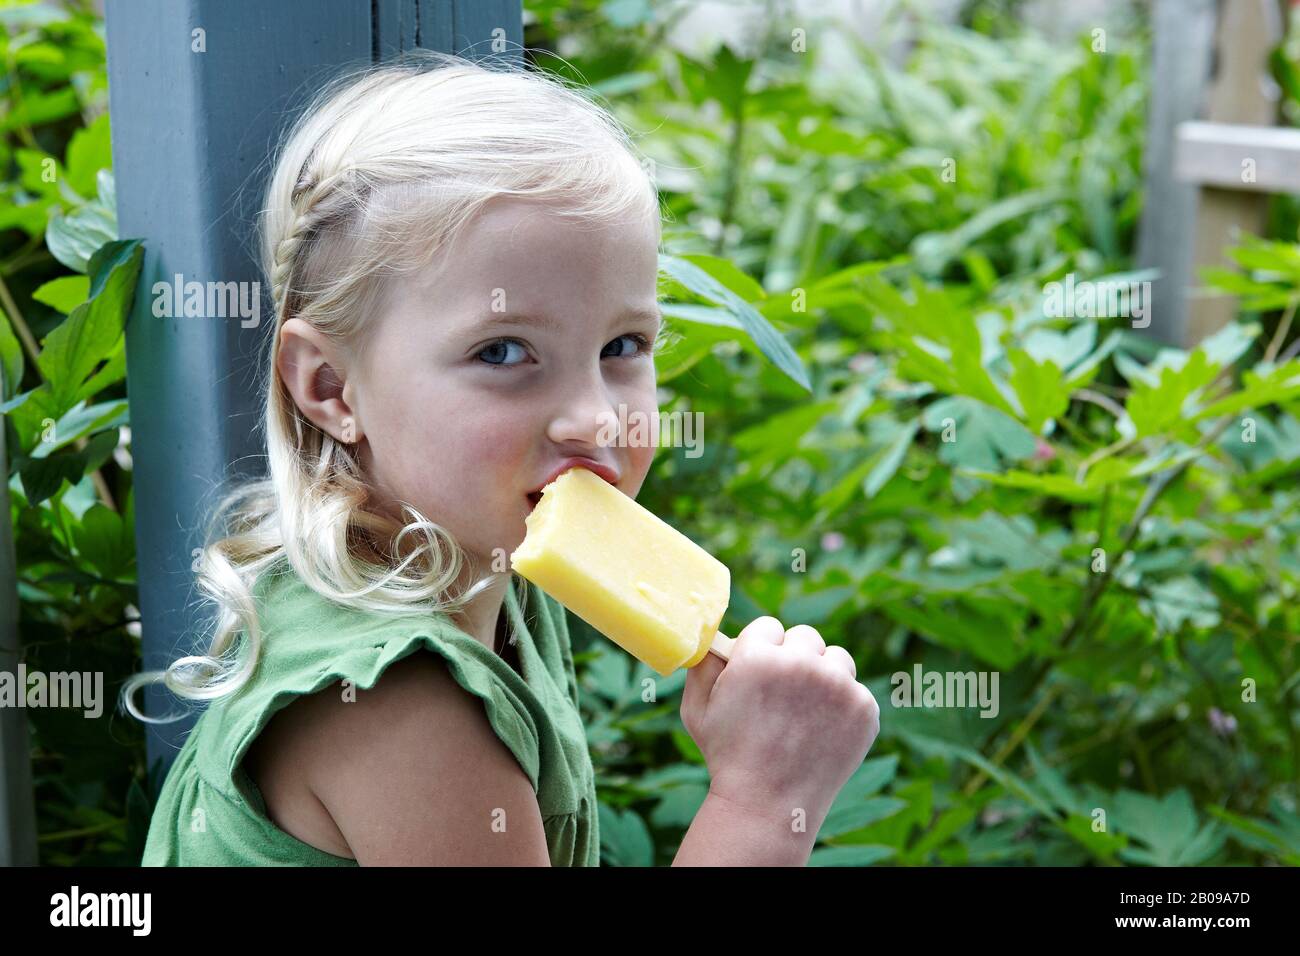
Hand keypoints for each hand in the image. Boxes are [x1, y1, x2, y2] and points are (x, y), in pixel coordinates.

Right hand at [680, 617, 879, 824]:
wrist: (767, 805)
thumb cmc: (727, 756)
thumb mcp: (697, 709)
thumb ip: (704, 664)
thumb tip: (716, 636)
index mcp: (758, 656)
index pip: (768, 628)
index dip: (760, 651)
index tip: (758, 675)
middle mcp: (801, 663)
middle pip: (805, 637)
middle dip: (794, 658)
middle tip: (783, 695)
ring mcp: (838, 685)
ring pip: (835, 659)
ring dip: (823, 675)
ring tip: (805, 711)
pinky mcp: (864, 708)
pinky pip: (855, 690)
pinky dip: (843, 707)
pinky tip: (823, 731)